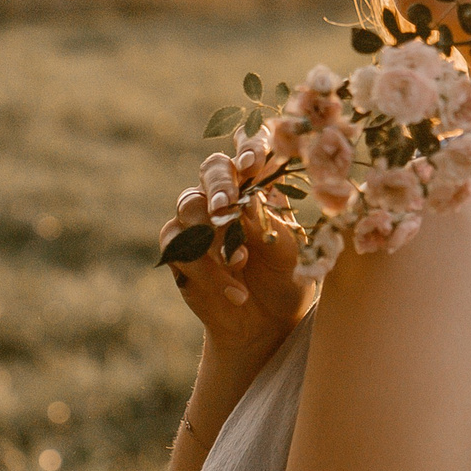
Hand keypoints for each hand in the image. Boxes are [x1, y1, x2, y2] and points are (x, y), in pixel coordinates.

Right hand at [159, 135, 313, 367]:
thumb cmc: (288, 280)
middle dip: (219, 185)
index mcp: (262, 186)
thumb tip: (248, 201)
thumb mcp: (292, 253)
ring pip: (190, 204)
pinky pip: (179, 244)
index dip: (248, 145)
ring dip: (215, 234)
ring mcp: (199, 221)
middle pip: (213, 168)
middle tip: (226, 206)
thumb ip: (270, 225)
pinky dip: (207, 269)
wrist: (268, 325)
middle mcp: (228, 197)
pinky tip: (235, 291)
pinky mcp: (180, 251)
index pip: (251, 147)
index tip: (253, 162)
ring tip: (241, 262)